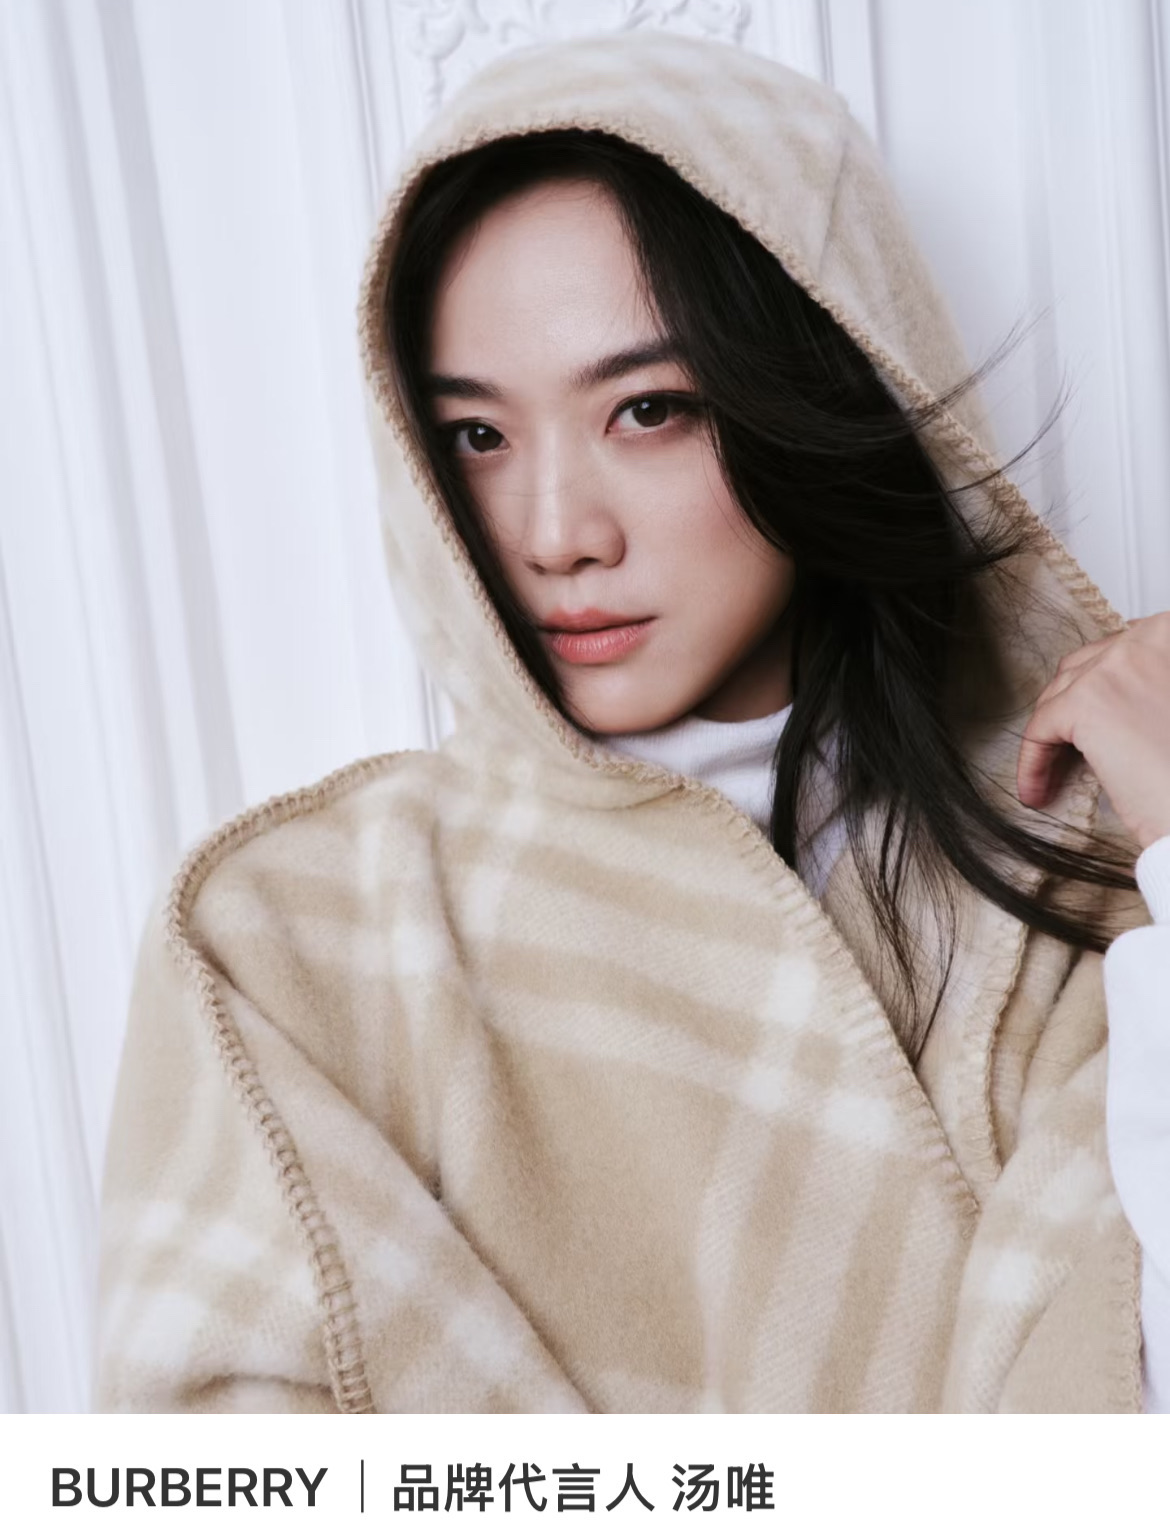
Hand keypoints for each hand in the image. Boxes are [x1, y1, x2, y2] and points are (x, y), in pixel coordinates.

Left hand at [1017, 611, 1169, 850]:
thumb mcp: (1169, 706)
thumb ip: (1147, 683)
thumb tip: (1112, 694)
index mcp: (1169, 634)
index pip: (1120, 648)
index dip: (1104, 685)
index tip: (1101, 717)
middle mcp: (1144, 639)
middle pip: (1085, 666)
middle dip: (1072, 704)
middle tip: (1072, 744)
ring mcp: (1112, 667)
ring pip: (1058, 694)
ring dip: (1053, 732)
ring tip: (1055, 768)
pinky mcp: (1083, 703)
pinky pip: (1039, 728)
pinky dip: (1032, 762)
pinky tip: (1036, 791)